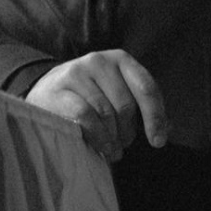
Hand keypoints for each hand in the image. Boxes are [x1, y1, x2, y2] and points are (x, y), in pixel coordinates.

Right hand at [26, 49, 167, 160]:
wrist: (43, 91)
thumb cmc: (89, 97)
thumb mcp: (116, 94)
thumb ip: (141, 107)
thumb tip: (167, 129)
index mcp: (121, 60)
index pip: (147, 88)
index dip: (156, 117)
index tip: (158, 141)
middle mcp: (99, 61)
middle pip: (126, 105)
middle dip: (128, 132)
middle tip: (123, 145)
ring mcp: (76, 72)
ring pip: (106, 113)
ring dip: (112, 139)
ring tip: (111, 150)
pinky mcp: (58, 88)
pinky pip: (86, 117)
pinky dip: (97, 136)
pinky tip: (99, 146)